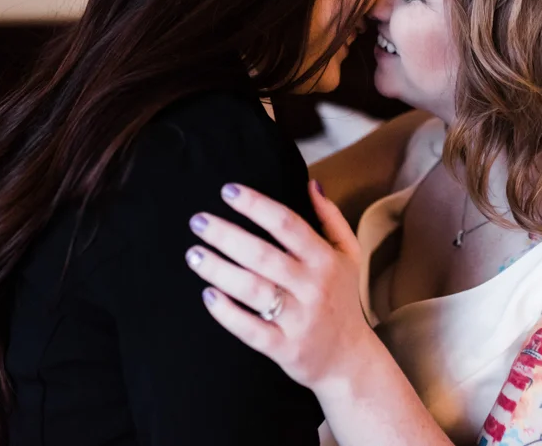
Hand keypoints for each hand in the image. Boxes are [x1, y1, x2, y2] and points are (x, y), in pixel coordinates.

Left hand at [185, 180, 378, 392]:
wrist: (348, 359)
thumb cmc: (342, 298)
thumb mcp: (348, 254)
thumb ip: (330, 218)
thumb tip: (311, 183)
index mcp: (325, 259)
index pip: (287, 224)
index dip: (256, 205)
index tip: (227, 191)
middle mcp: (312, 286)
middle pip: (263, 255)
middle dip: (226, 235)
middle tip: (197, 221)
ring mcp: (299, 319)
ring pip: (253, 290)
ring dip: (219, 270)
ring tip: (193, 254)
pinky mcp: (284, 348)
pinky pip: (251, 330)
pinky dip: (227, 313)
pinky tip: (207, 295)